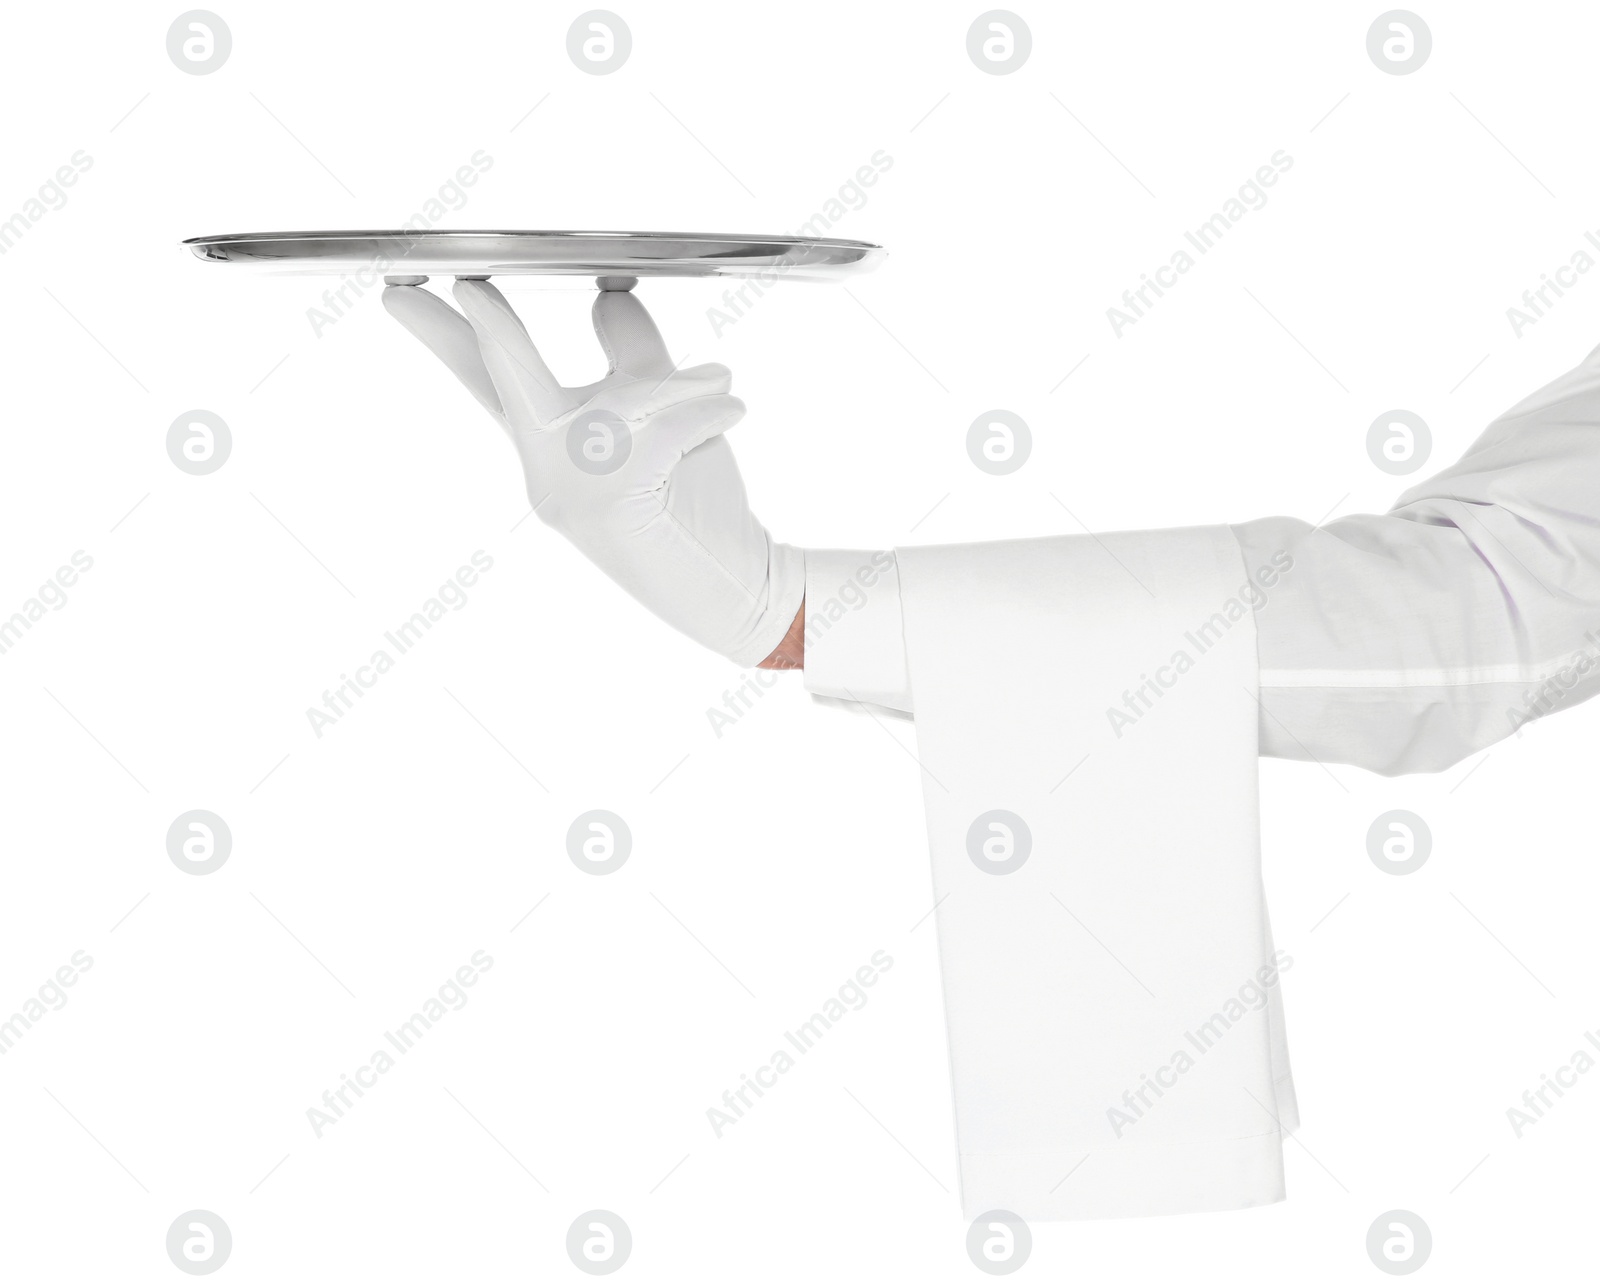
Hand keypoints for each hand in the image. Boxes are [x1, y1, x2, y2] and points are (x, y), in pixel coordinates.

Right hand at [384, 278, 803, 666]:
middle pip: (511, 385)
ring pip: (615, 403)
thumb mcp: (665, 416)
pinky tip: (729, 412)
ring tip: (718, 390)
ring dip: (677, 387)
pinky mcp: (609, 509)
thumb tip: (607, 295)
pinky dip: (704, 410)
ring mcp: (570, 497)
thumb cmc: (697, 505)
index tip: (402, 293)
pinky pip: (659, 430)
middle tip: (468, 287)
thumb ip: (634, 357)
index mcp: (548, 448)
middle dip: (495, 334)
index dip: (445, 336)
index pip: (486, 383)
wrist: (737, 583)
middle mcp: (546, 475)